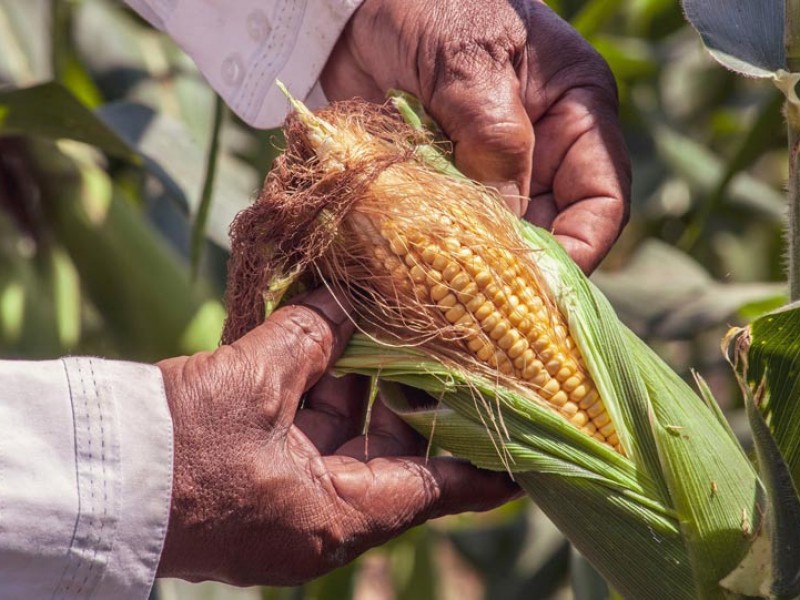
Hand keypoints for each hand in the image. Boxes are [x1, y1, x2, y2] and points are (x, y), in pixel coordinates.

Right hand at [156, 288, 517, 585]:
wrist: (91, 478)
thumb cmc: (178, 449)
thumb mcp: (254, 385)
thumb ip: (309, 339)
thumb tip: (344, 300)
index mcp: (336, 515)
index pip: (437, 490)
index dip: (484, 467)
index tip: (526, 450)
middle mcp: (319, 516)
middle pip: (392, 455)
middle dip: (412, 398)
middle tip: (447, 350)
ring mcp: (286, 499)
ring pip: (346, 438)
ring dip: (361, 385)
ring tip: (389, 330)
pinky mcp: (256, 478)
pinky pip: (306, 434)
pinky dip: (320, 392)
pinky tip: (330, 342)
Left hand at [321, 0, 630, 272]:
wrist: (356, 5)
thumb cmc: (430, 5)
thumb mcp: (469, 62)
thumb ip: (494, 139)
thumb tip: (504, 226)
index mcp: (576, 114)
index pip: (602, 201)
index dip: (580, 249)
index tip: (541, 288)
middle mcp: (540, 151)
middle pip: (549, 230)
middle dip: (520, 270)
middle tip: (481, 308)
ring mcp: (489, 170)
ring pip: (498, 239)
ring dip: (472, 268)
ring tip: (444, 294)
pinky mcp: (443, 184)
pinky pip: (450, 231)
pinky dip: (434, 253)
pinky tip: (412, 271)